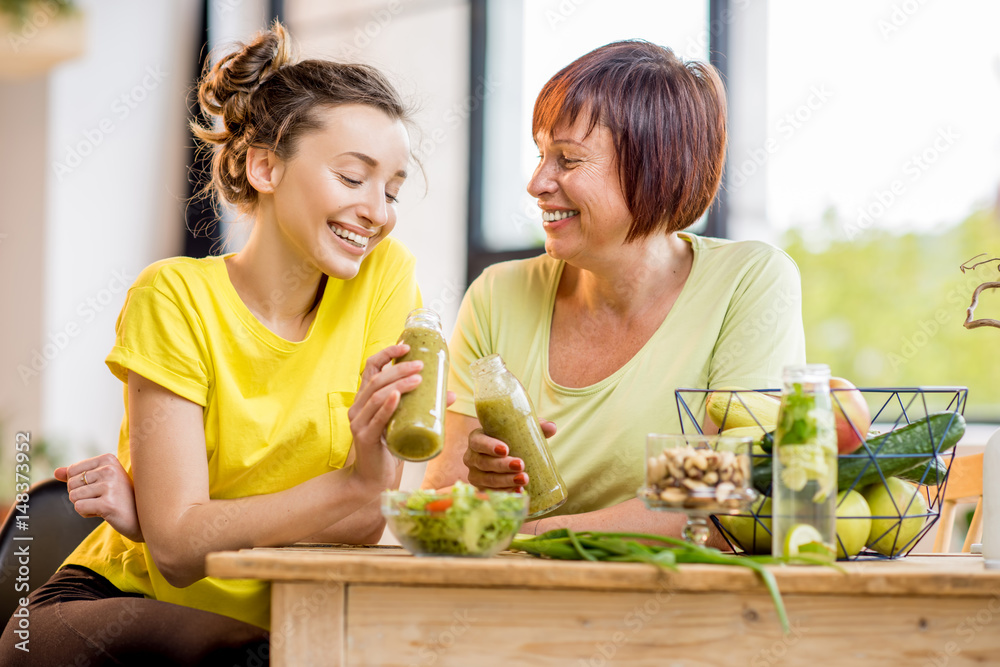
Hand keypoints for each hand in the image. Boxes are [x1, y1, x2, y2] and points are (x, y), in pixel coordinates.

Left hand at [55, 454, 143, 541]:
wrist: (141, 517)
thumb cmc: (120, 497)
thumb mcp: (100, 481)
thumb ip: (77, 475)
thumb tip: (56, 472)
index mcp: (109, 459)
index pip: (72, 470)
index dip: (79, 484)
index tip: (99, 487)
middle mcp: (110, 470)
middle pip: (71, 484)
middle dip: (81, 495)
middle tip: (102, 498)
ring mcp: (110, 486)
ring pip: (73, 497)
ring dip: (84, 505)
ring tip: (104, 505)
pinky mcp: (107, 503)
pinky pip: (79, 508)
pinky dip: (87, 513)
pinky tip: (103, 512)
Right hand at [347, 343, 421, 490]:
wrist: (372, 479)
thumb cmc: (389, 448)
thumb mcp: (405, 423)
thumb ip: (422, 408)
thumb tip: (451, 394)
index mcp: (365, 399)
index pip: (371, 368)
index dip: (386, 354)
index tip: (405, 346)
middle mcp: (358, 407)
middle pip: (376, 379)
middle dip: (399, 368)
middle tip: (421, 365)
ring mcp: (359, 422)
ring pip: (376, 395)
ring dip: (398, 384)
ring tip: (418, 379)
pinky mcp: (365, 437)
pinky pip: (376, 418)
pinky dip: (387, 406)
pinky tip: (397, 397)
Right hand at [463, 420, 556, 491]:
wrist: (507, 459)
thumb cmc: (512, 442)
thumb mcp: (521, 432)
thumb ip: (536, 427)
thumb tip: (551, 427)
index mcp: (477, 439)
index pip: (477, 442)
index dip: (489, 446)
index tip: (505, 449)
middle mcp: (472, 457)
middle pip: (483, 462)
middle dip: (502, 465)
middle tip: (521, 465)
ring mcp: (475, 475)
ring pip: (487, 480)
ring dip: (505, 481)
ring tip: (524, 480)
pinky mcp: (481, 489)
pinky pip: (490, 493)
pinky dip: (505, 493)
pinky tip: (518, 491)